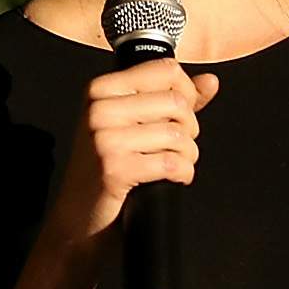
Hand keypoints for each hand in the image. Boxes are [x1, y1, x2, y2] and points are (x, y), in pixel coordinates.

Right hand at [49, 59, 220, 243]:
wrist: (77, 219)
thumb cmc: (104, 170)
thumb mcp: (131, 125)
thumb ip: (171, 99)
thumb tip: (210, 82)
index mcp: (100, 90)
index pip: (165, 70)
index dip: (187, 92)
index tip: (182, 114)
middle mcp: (99, 109)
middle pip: (176, 102)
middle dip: (189, 128)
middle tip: (177, 147)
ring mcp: (104, 139)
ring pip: (178, 134)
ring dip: (188, 155)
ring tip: (174, 165)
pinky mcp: (115, 168)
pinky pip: (173, 162)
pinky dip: (182, 174)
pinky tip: (172, 180)